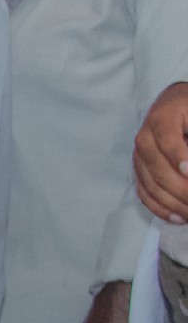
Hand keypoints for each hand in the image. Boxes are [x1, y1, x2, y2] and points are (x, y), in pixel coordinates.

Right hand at [135, 82, 187, 224]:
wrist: (173, 104)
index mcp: (162, 118)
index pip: (168, 142)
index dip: (179, 158)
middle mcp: (145, 138)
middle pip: (159, 169)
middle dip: (182, 190)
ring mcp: (139, 156)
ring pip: (152, 185)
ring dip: (175, 204)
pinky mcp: (139, 170)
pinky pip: (145, 193)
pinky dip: (161, 209)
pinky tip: (179, 218)